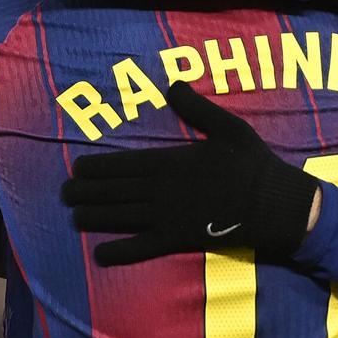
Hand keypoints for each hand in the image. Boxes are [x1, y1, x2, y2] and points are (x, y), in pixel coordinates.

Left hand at [62, 82, 319, 266]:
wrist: (273, 204)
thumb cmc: (251, 163)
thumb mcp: (228, 127)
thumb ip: (197, 107)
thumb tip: (173, 84)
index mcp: (171, 161)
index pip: (124, 164)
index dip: (96, 168)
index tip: (75, 169)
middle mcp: (163, 189)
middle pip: (115, 191)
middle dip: (86, 193)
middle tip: (64, 194)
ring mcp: (168, 216)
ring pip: (122, 217)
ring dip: (95, 217)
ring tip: (74, 216)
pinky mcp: (179, 239)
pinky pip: (143, 247)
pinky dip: (121, 251)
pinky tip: (101, 254)